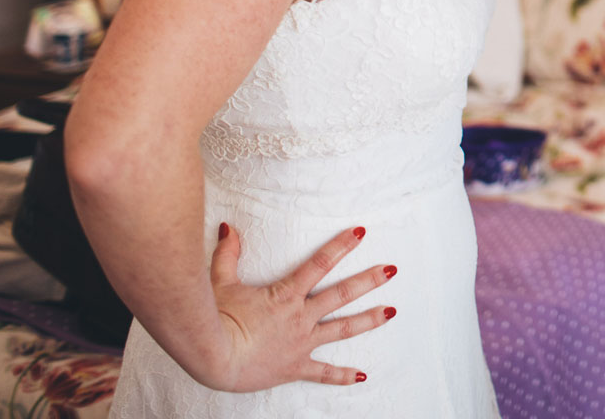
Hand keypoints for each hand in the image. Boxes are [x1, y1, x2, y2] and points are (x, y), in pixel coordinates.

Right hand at [199, 222, 395, 391]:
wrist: (213, 359)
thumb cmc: (215, 319)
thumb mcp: (221, 282)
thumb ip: (228, 255)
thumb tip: (229, 228)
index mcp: (286, 295)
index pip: (320, 263)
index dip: (341, 246)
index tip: (361, 232)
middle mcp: (300, 317)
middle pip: (342, 295)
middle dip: (369, 280)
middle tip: (392, 270)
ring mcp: (302, 343)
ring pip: (342, 329)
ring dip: (369, 320)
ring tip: (392, 311)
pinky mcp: (296, 367)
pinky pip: (324, 373)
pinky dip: (344, 375)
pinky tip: (363, 375)